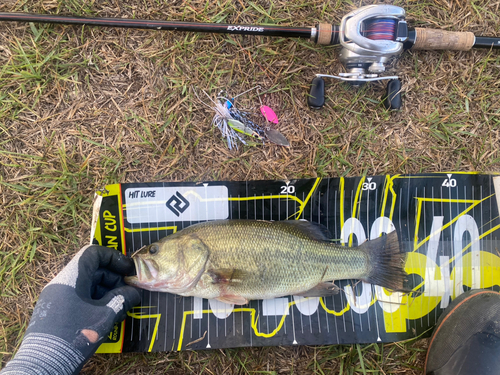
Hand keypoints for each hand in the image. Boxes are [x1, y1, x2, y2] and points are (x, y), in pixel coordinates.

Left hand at [1, 245, 140, 374]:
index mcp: (72, 277)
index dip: (114, 257)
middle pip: (92, 269)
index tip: (128, 270)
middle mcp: (62, 283)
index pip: (93, 253)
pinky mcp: (57, 311)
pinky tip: (107, 315)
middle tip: (128, 292)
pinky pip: (80, 297)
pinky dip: (96, 301)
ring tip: (120, 307)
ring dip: (107, 291)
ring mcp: (58, 297)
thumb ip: (122, 299)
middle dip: (114, 278)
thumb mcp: (105, 315)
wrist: (44, 365)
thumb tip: (135, 293)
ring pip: (87, 284)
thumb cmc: (75, 335)